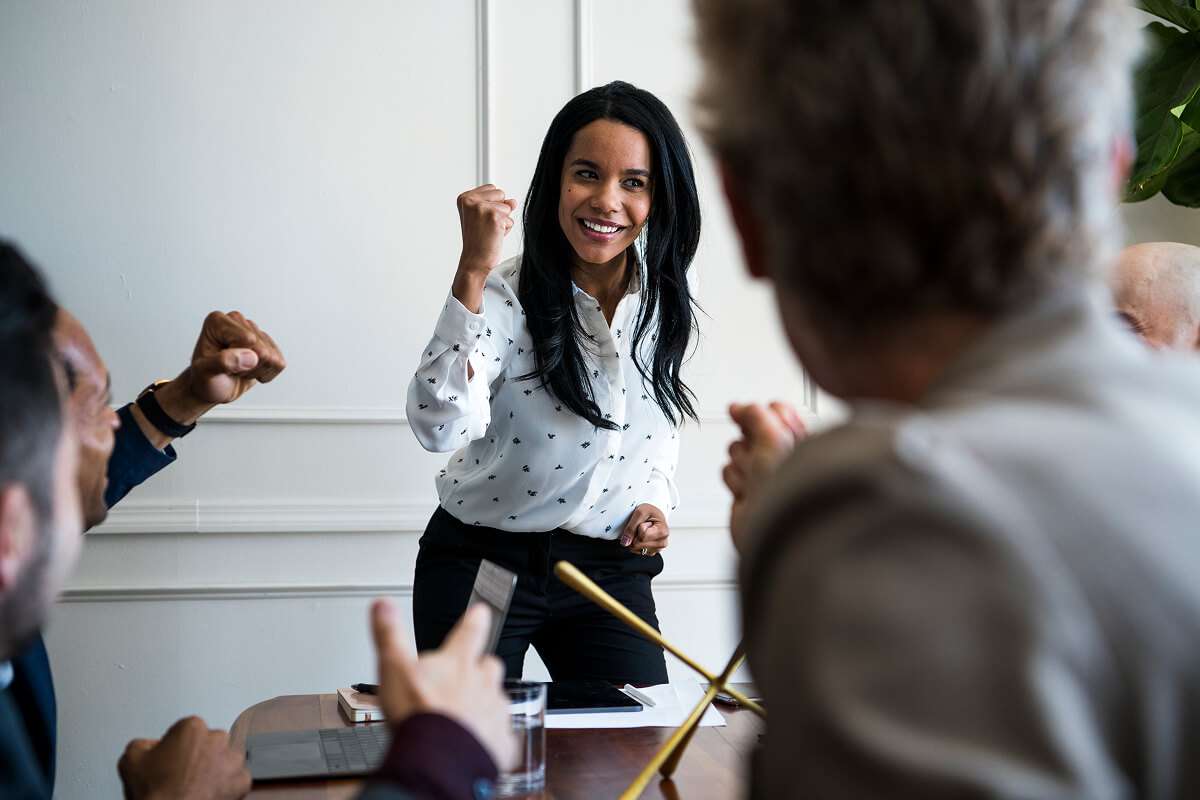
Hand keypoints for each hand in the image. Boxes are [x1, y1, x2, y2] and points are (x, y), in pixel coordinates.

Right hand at [117, 716, 250, 799]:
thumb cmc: (156, 792)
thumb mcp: (131, 759)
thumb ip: (143, 743)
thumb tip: (149, 745)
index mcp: (192, 728)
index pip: (186, 731)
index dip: (176, 746)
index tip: (171, 759)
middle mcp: (218, 738)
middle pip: (209, 742)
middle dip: (199, 755)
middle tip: (183, 774)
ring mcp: (233, 760)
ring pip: (225, 759)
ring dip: (215, 769)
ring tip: (196, 785)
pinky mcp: (242, 781)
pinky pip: (236, 779)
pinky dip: (226, 786)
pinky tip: (209, 793)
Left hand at [184, 310, 285, 406]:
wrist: (212, 388)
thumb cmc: (204, 378)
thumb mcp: (205, 373)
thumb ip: (223, 362)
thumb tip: (250, 356)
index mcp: (218, 321)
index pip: (248, 340)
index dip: (238, 358)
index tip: (221, 363)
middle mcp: (237, 320)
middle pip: (262, 349)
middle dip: (248, 367)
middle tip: (230, 368)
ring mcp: (254, 330)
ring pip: (272, 357)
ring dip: (256, 371)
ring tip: (238, 369)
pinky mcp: (268, 343)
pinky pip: (279, 363)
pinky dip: (265, 373)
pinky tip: (249, 369)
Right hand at [371, 599, 516, 770]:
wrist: (440, 760)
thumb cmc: (418, 715)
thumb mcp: (393, 668)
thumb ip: (389, 635)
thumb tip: (383, 605)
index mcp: (457, 663)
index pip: (470, 631)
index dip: (475, 620)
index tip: (481, 612)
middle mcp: (482, 683)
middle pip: (489, 666)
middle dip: (480, 669)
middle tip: (464, 679)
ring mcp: (494, 711)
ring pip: (495, 700)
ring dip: (483, 705)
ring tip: (463, 717)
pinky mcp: (501, 741)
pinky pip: (500, 735)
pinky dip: (490, 737)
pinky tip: (475, 744)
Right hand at [456, 184, 517, 275]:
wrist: (474, 261)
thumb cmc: (477, 241)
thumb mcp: (484, 217)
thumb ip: (498, 203)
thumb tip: (513, 202)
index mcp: (464, 198)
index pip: (492, 189)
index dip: (492, 205)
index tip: (481, 220)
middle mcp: (470, 200)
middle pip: (501, 193)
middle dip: (499, 210)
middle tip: (485, 226)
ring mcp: (482, 207)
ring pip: (507, 207)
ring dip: (502, 221)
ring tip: (489, 232)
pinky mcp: (494, 216)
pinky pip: (510, 220)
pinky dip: (505, 230)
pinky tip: (493, 236)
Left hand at [620, 503, 668, 555]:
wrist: (655, 514)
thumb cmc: (651, 512)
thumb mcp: (640, 512)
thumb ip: (631, 527)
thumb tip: (626, 542)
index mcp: (662, 532)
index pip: (642, 536)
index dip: (638, 528)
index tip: (644, 522)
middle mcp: (662, 543)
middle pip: (637, 545)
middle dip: (635, 534)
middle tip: (642, 526)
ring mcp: (657, 549)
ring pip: (635, 549)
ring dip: (635, 539)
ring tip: (643, 531)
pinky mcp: (651, 552)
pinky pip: (636, 551)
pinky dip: (636, 543)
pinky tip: (642, 536)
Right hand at [723, 401, 806, 549]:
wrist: (772, 531)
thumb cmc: (787, 491)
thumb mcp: (774, 439)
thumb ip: (756, 415)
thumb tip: (740, 407)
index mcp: (802, 440)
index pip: (777, 411)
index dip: (764, 412)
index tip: (761, 414)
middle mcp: (783, 456)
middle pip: (752, 430)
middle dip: (750, 442)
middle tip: (759, 454)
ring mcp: (762, 474)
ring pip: (736, 450)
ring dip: (742, 464)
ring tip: (755, 479)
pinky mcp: (746, 490)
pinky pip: (728, 471)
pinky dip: (735, 481)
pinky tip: (747, 492)